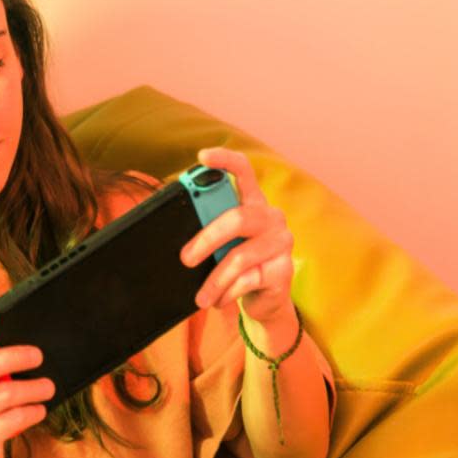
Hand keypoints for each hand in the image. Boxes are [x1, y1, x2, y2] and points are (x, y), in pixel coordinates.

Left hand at [179, 147, 295, 323]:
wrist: (262, 301)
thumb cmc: (234, 263)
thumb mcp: (219, 243)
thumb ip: (205, 226)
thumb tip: (173, 224)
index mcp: (252, 202)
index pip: (243, 171)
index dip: (224, 160)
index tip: (202, 156)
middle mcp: (271, 217)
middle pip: (237, 218)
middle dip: (206, 240)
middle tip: (185, 259)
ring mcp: (282, 242)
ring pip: (240, 257)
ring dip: (214, 281)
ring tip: (200, 297)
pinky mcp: (284, 270)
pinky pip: (248, 280)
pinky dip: (227, 293)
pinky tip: (220, 300)